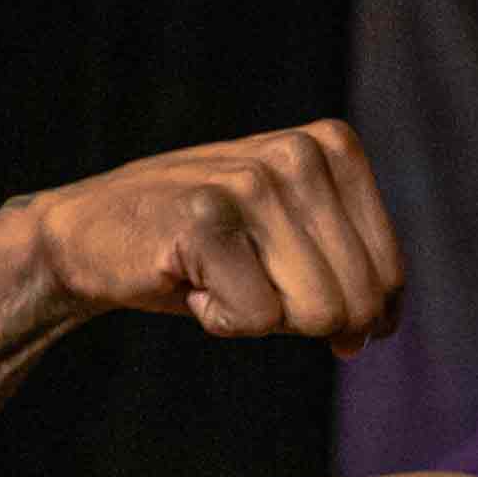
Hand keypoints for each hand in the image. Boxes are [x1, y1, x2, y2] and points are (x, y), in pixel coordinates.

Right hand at [10, 121, 404, 353]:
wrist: (90, 235)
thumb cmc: (202, 248)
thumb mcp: (292, 241)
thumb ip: (350, 272)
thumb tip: (375, 330)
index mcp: (332, 146)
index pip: (387, 274)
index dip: (352, 313)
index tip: (293, 292)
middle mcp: (299, 152)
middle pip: (355, 299)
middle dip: (301, 317)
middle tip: (244, 280)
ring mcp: (252, 180)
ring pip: (314, 313)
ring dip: (258, 317)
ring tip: (216, 275)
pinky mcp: (206, 217)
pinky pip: (256, 320)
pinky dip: (220, 320)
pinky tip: (189, 280)